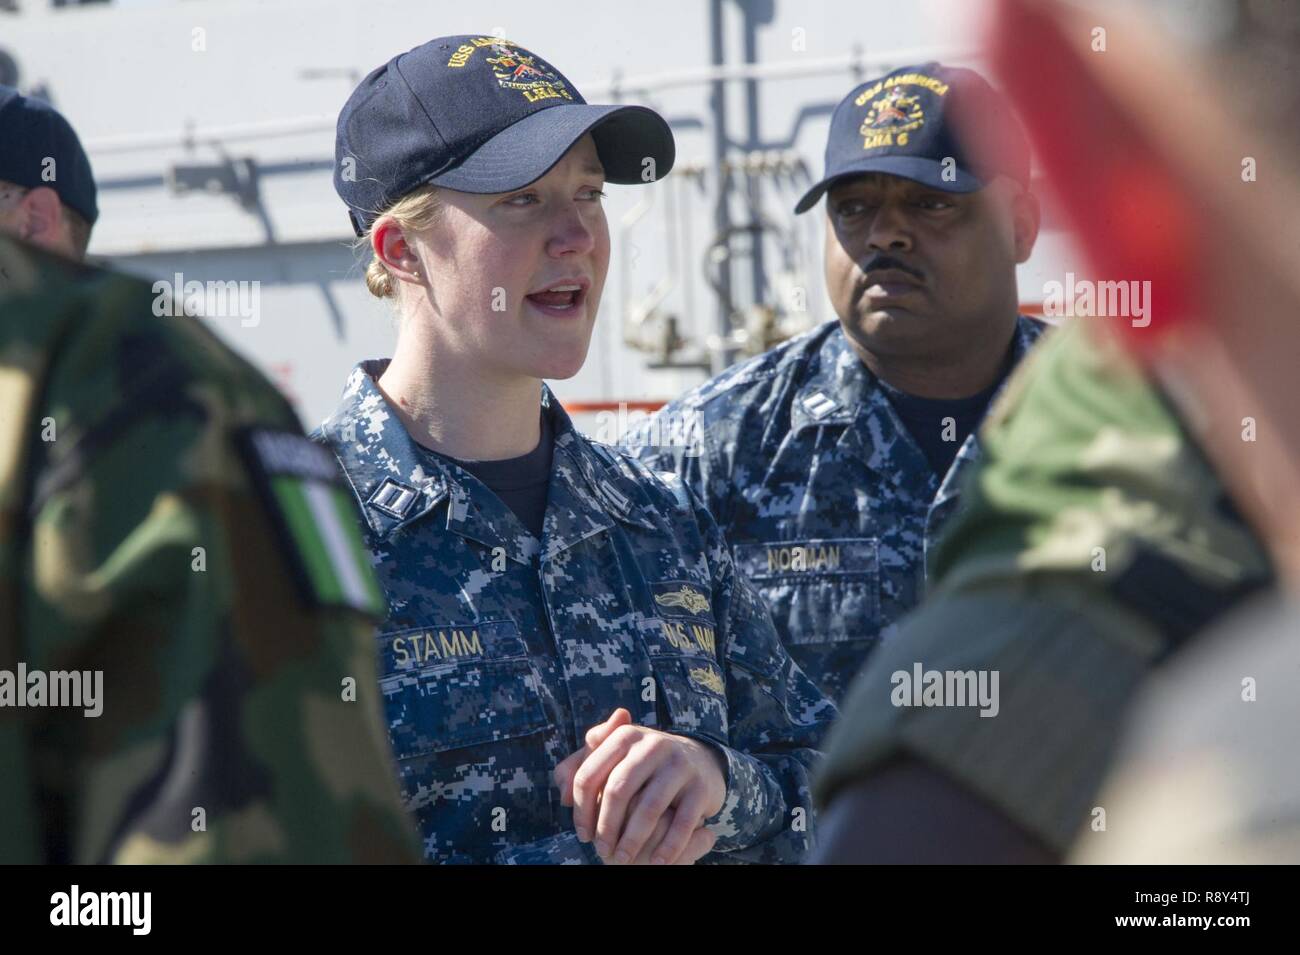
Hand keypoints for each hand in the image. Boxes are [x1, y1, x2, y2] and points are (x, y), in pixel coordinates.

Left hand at [554, 708, 727, 864]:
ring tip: (622, 859)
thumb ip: (579, 769)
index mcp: (624, 736)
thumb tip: (563, 795)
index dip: (581, 810)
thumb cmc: (642, 766)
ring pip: (649, 808)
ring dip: (632, 841)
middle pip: (617, 790)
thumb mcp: (612, 757)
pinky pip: (682, 823)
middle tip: (601, 852)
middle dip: (605, 827)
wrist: (700, 760)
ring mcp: (679, 764)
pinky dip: (668, 847)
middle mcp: (653, 744)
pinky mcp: (701, 786)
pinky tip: (658, 862)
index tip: (582, 835)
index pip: (590, 775)